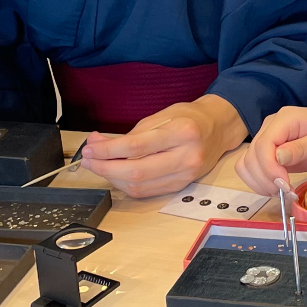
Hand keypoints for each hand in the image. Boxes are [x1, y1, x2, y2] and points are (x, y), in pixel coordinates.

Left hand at [79, 95, 245, 198]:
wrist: (218, 129)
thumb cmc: (189, 117)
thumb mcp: (161, 115)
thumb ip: (131, 133)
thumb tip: (98, 144)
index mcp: (182, 132)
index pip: (136, 147)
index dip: (108, 150)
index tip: (90, 148)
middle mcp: (187, 156)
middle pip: (137, 172)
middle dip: (105, 168)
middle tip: (88, 159)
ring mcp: (186, 175)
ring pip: (140, 186)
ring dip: (113, 178)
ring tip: (98, 165)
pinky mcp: (182, 186)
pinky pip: (147, 191)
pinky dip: (127, 185)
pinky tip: (116, 174)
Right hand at [235, 106, 306, 195]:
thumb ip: (302, 148)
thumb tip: (278, 157)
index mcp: (284, 119)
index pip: (263, 144)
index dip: (269, 168)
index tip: (285, 185)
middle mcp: (270, 127)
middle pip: (252, 156)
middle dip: (265, 179)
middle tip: (287, 193)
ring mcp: (268, 140)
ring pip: (247, 164)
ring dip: (260, 183)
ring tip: (283, 193)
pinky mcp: (269, 153)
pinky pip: (253, 169)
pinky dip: (260, 182)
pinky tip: (278, 189)